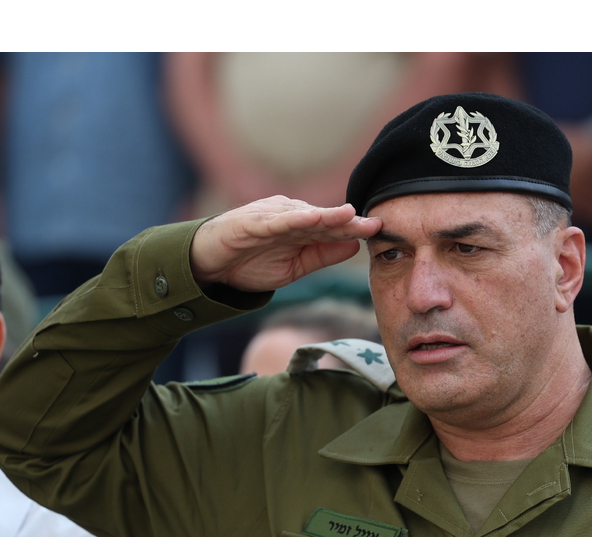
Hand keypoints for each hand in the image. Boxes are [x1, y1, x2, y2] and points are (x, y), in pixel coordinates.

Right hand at [190, 196, 381, 291]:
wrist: (209, 265)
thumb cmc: (251, 262)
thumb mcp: (295, 266)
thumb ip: (323, 255)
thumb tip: (354, 246)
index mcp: (302, 227)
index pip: (334, 228)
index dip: (356, 229)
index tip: (382, 231)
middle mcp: (289, 216)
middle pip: (324, 219)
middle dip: (349, 221)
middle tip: (376, 222)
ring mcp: (270, 217)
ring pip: (304, 215)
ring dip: (327, 215)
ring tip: (350, 214)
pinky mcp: (250, 222)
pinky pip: (275, 221)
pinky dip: (292, 219)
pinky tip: (311, 218)